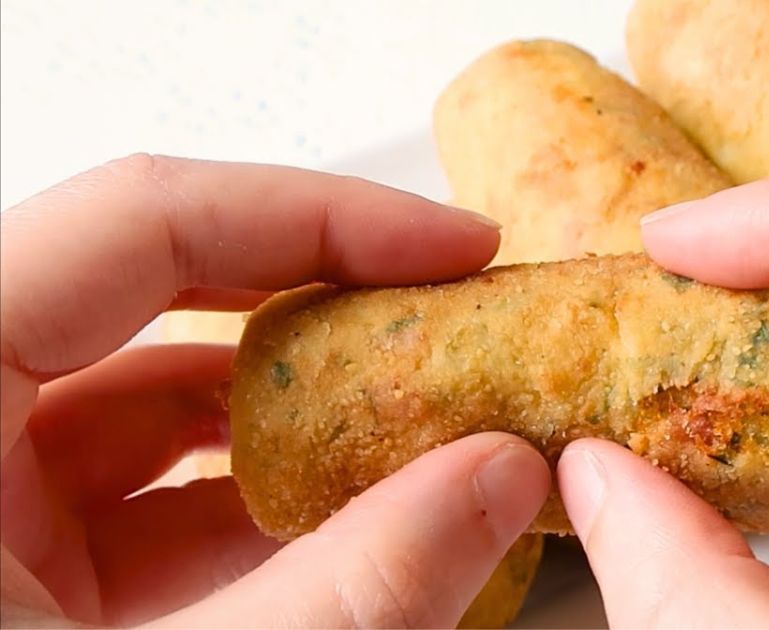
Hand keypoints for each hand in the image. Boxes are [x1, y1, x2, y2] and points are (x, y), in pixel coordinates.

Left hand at [0, 155, 550, 626]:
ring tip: (425, 433)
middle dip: (317, 307)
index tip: (458, 245)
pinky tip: (353, 523)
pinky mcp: (13, 572)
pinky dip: (256, 504)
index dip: (315, 215)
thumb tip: (505, 478)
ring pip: (153, 406)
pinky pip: (141, 498)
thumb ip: (351, 585)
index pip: (135, 225)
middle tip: (450, 317)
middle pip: (149, 295)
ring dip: (301, 418)